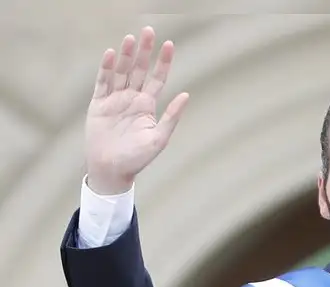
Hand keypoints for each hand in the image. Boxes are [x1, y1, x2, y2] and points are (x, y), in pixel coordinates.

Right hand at [85, 27, 188, 194]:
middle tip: (148, 31)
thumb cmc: (137, 158)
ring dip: (125, 55)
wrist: (111, 169)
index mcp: (147, 105)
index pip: (157, 78)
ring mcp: (114, 100)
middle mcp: (132, 98)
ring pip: (120, 72)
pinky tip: (110, 54)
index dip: (163, 62)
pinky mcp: (99, 104)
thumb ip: (172, 116)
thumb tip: (186, 95)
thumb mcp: (159, 138)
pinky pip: (103, 82)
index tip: (169, 44)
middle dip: (143, 51)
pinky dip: (106, 68)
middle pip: (138, 69)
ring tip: (130, 38)